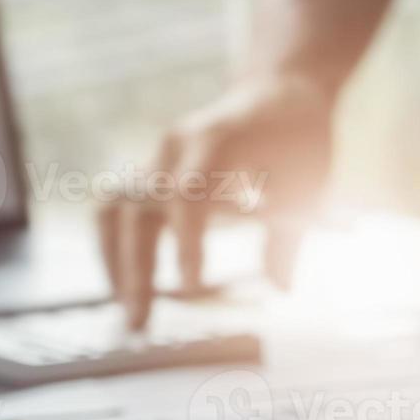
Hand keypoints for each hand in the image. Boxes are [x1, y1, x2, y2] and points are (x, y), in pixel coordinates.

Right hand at [99, 71, 332, 327]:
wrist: (280, 96)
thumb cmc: (298, 142)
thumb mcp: (309, 186)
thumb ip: (289, 235)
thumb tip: (281, 285)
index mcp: (214, 140)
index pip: (187, 195)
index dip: (185, 243)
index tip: (191, 288)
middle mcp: (174, 147)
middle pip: (138, 209)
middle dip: (136, 269)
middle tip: (139, 323)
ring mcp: (156, 158)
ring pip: (113, 210)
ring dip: (115, 262)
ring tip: (128, 310)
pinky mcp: (148, 172)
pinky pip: (111, 210)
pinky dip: (112, 248)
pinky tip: (122, 286)